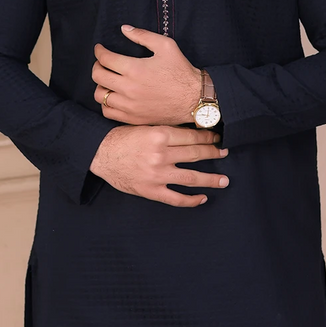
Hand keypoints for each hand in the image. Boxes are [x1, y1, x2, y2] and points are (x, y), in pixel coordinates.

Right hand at [90, 125, 228, 207]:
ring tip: (224, 180)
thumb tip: (191, 133)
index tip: (217, 137)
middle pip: (195, 154)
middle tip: (225, 152)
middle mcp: (160, 154)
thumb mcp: (145, 126)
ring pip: (191, 177)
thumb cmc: (122, 137)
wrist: (100, 153)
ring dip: (211, 179)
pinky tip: (202, 198)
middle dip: (213, 153)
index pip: (191, 137)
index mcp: (159, 135)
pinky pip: (176, 198)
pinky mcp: (151, 190)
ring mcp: (157, 174)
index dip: (207, 137)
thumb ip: (166, 131)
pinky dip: (191, 200)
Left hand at [92, 25, 200, 124]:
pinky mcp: (133, 118)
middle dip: (97, 65)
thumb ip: (143, 35)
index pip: (105, 59)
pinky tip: (113, 95)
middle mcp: (129, 89)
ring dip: (100, 85)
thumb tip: (124, 29)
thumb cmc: (181, 71)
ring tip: (108, 79)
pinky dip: (106, 103)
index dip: (99, 51)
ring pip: (100, 95)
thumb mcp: (166, 46)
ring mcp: (129, 106)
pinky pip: (108, 112)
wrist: (193, 99)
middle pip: (98, 76)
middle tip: (102, 62)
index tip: (99, 48)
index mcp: (135, 69)